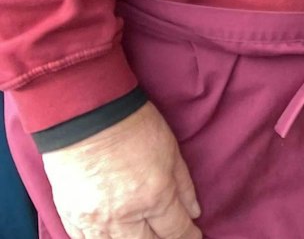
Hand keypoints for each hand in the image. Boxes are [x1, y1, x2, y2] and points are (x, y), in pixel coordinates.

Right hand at [43, 102, 201, 238]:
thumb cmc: (133, 126)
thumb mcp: (171, 151)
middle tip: (167, 234)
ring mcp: (93, 218)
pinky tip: (110, 235)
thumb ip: (183, 185)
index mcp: (154, 198)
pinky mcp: (69, 214)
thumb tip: (194, 211)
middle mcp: (124, 215)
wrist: (84, 116)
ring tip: (140, 233)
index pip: (176, 231)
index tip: (194, 235)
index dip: (188, 236)